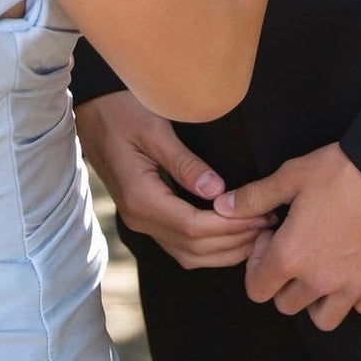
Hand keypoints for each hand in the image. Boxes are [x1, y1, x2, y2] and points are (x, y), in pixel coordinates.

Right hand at [75, 90, 274, 269]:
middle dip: (234, 242)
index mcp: (140, 197)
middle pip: (193, 247)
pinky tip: (231, 233)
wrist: (90, 108)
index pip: (193, 227)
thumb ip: (184, 162)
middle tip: (269, 227)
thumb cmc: (120, 109)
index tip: (261, 215)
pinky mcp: (144, 214)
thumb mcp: (154, 127)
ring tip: (258, 234)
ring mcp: (139, 219)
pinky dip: (208, 246)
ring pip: (187, 253)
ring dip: (223, 250)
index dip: (230, 227)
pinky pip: (179, 243)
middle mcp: (139, 217)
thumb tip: (217, 192)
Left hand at [213, 143, 360, 329]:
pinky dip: (353, 296)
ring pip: (323, 318)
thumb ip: (254, 198)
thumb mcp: (289, 177)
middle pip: (286, 305)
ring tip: (319, 266)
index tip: (270, 237)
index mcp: (291, 256)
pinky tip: (350, 266)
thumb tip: (223, 206)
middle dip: (282, 281)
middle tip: (293, 247)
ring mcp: (352, 287)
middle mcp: (319, 281)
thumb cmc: (339, 171)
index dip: (256, 265)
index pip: (257, 289)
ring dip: (315, 299)